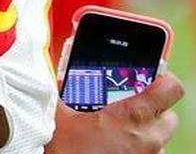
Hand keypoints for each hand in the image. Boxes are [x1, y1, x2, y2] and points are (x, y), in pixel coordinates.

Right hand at [45, 72, 184, 153]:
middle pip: (167, 115)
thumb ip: (60, 92)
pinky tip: (111, 145)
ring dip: (142, 131)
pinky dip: (134, 147)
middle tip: (124, 106)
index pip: (170, 89)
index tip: (149, 78)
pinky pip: (146, 153)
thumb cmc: (66, 152)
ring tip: (114, 130)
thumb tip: (51, 75)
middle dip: (150, 109)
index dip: (162, 80)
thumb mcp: (58, 117)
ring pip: (157, 137)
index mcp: (131, 117)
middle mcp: (147, 139)